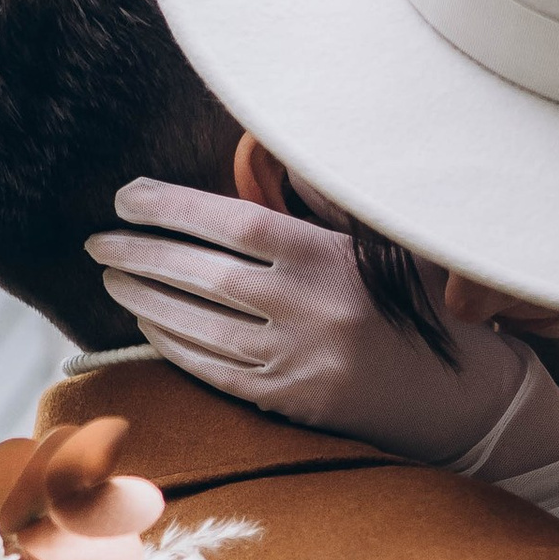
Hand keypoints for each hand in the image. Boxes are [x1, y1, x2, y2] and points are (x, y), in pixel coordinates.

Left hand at [88, 176, 531, 463]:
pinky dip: (174, 345)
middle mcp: (312, 310)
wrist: (460, 393)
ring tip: (111, 276)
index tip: (127, 196)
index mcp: (331, 257)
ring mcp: (299, 362)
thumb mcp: (375, 244)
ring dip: (146, 300)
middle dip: (140, 254)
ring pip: (199, 327)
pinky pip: (214, 370)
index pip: (231, 222)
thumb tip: (256, 156)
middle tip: (98, 240)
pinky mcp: (292, 402)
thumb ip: (318, 207)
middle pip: (203, 276)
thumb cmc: (414, 303)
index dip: (170, 207)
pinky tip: (148, 323)